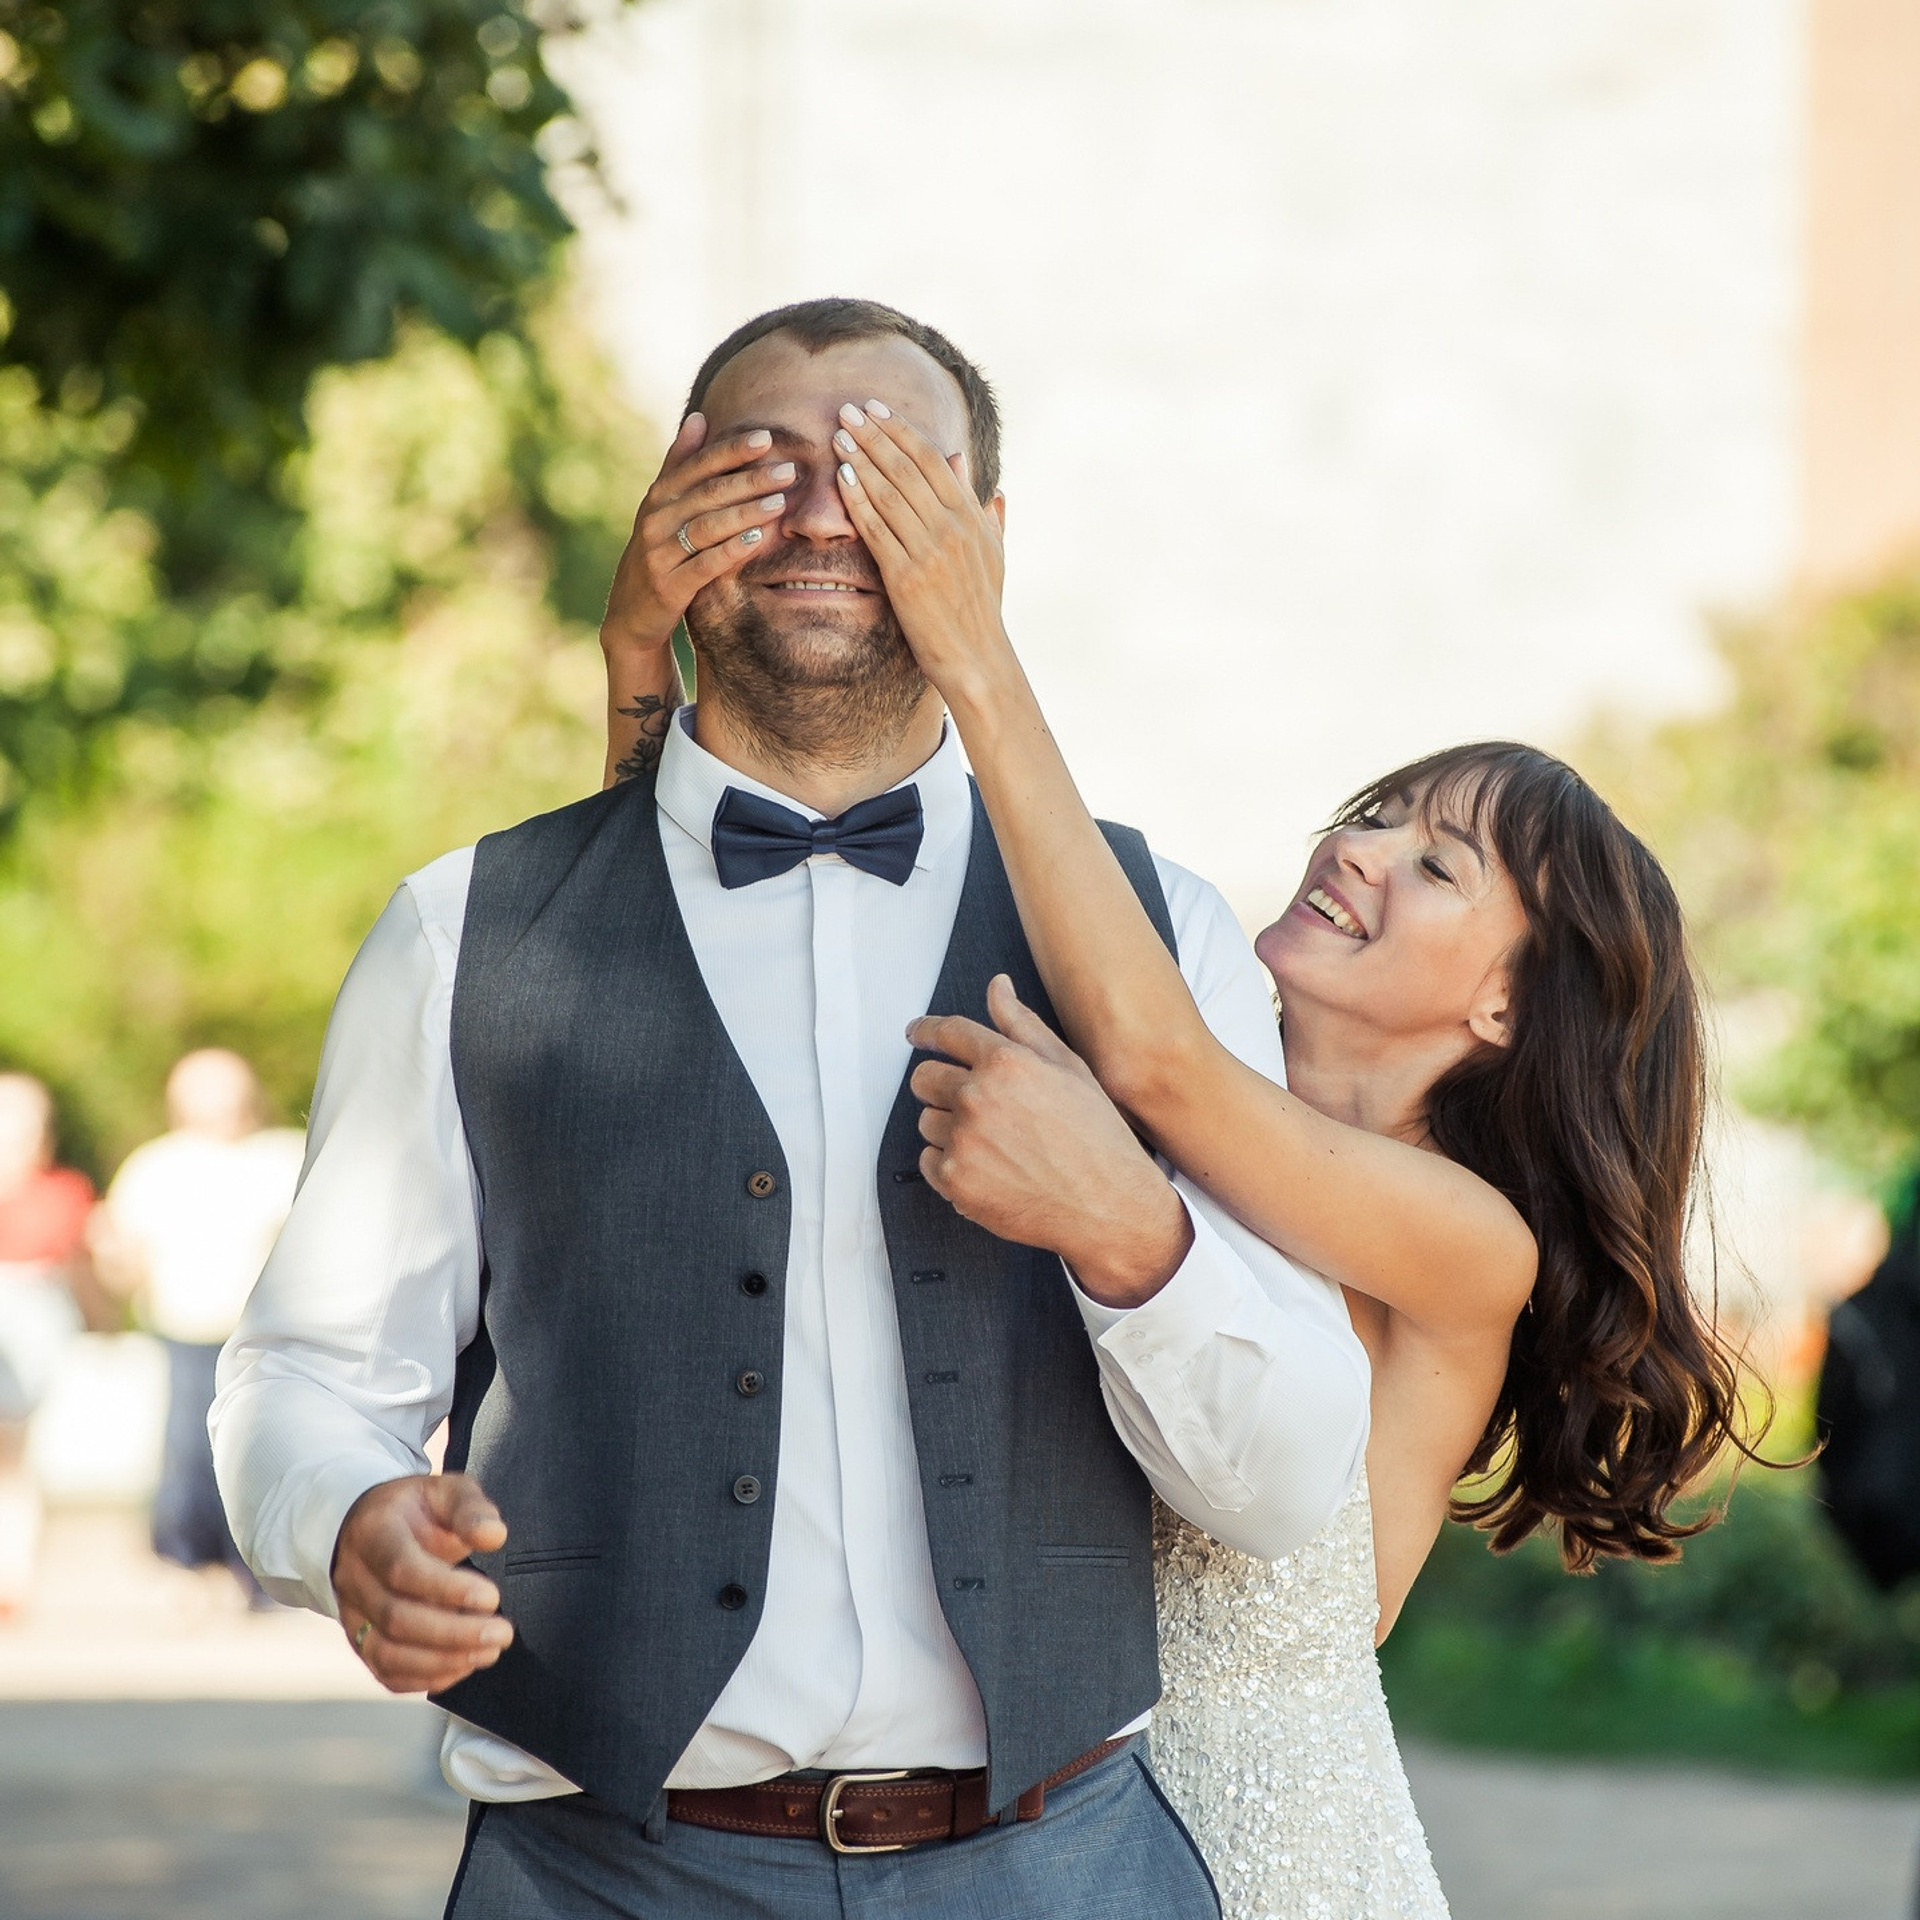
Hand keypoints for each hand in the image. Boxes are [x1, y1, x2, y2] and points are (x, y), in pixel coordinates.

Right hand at [332, 1473, 513, 1694]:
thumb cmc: (417, 1510)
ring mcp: (352, 1613)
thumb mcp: (446, 1491)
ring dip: (443, 1661)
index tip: (492, 1597)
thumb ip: (470, 1509)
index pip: (402, 1569)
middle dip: (455, 1633)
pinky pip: (385, 1671)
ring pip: (387, 1653)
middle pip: (397, 1618)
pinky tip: (462, 1665)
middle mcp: (354, 1577)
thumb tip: (495, 1536)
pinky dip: (425, 1678)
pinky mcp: (359, 1640)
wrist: (371, 1525)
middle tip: (502, 1633)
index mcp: (374, 1533)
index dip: (448, 1590)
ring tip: (489, 1652)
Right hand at [600, 412, 796, 657]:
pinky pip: (705, 564)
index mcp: (658, 496)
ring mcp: (660, 553)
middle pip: (708, 494)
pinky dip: (732, 550)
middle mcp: (655, 519)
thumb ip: (679, 464)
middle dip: (750, 481)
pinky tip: (758, 540)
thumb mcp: (662, 508)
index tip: (767, 438)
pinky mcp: (669, 586)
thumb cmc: (658, 553)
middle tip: (788, 472)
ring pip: (708, 526)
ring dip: (746, 513)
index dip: (732, 451)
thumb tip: (699, 416)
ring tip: (781, 503)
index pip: (698, 466)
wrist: (630, 613)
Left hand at [830, 399, 1013, 705]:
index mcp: (973, 518)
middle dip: (876, 435)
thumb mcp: (993, 553)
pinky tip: (841, 477)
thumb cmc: (982, 609)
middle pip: (908, 468)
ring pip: (890, 492)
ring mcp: (930, 552)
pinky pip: (877, 529)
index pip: (933, 460)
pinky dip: (858, 499)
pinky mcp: (906, 577)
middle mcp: (953, 528)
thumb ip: (983, 509)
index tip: (878, 409)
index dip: (902, 431)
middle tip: (848, 409)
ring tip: (839, 434)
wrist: (977, 659)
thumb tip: (974, 470)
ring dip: (862, 459)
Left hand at [908, 975, 1193, 1306]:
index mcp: (1006, 1063)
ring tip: (997, 1144)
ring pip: (927, 1122)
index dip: (927, 1031)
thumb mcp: (1068, 1069)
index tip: (916, 1035)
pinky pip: (929, 1160)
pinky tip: (989, 1168)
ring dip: (950, 1129)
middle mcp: (978, 1097)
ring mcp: (963, 1141)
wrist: (1107, 1205)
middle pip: (923, 1079)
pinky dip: (950, 1164)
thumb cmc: (1095, 1135)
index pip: (948, 1033)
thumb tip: (997, 986)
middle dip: (941, 1086)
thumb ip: (1023, 1025)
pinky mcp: (955, 1180)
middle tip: (975, 1105)